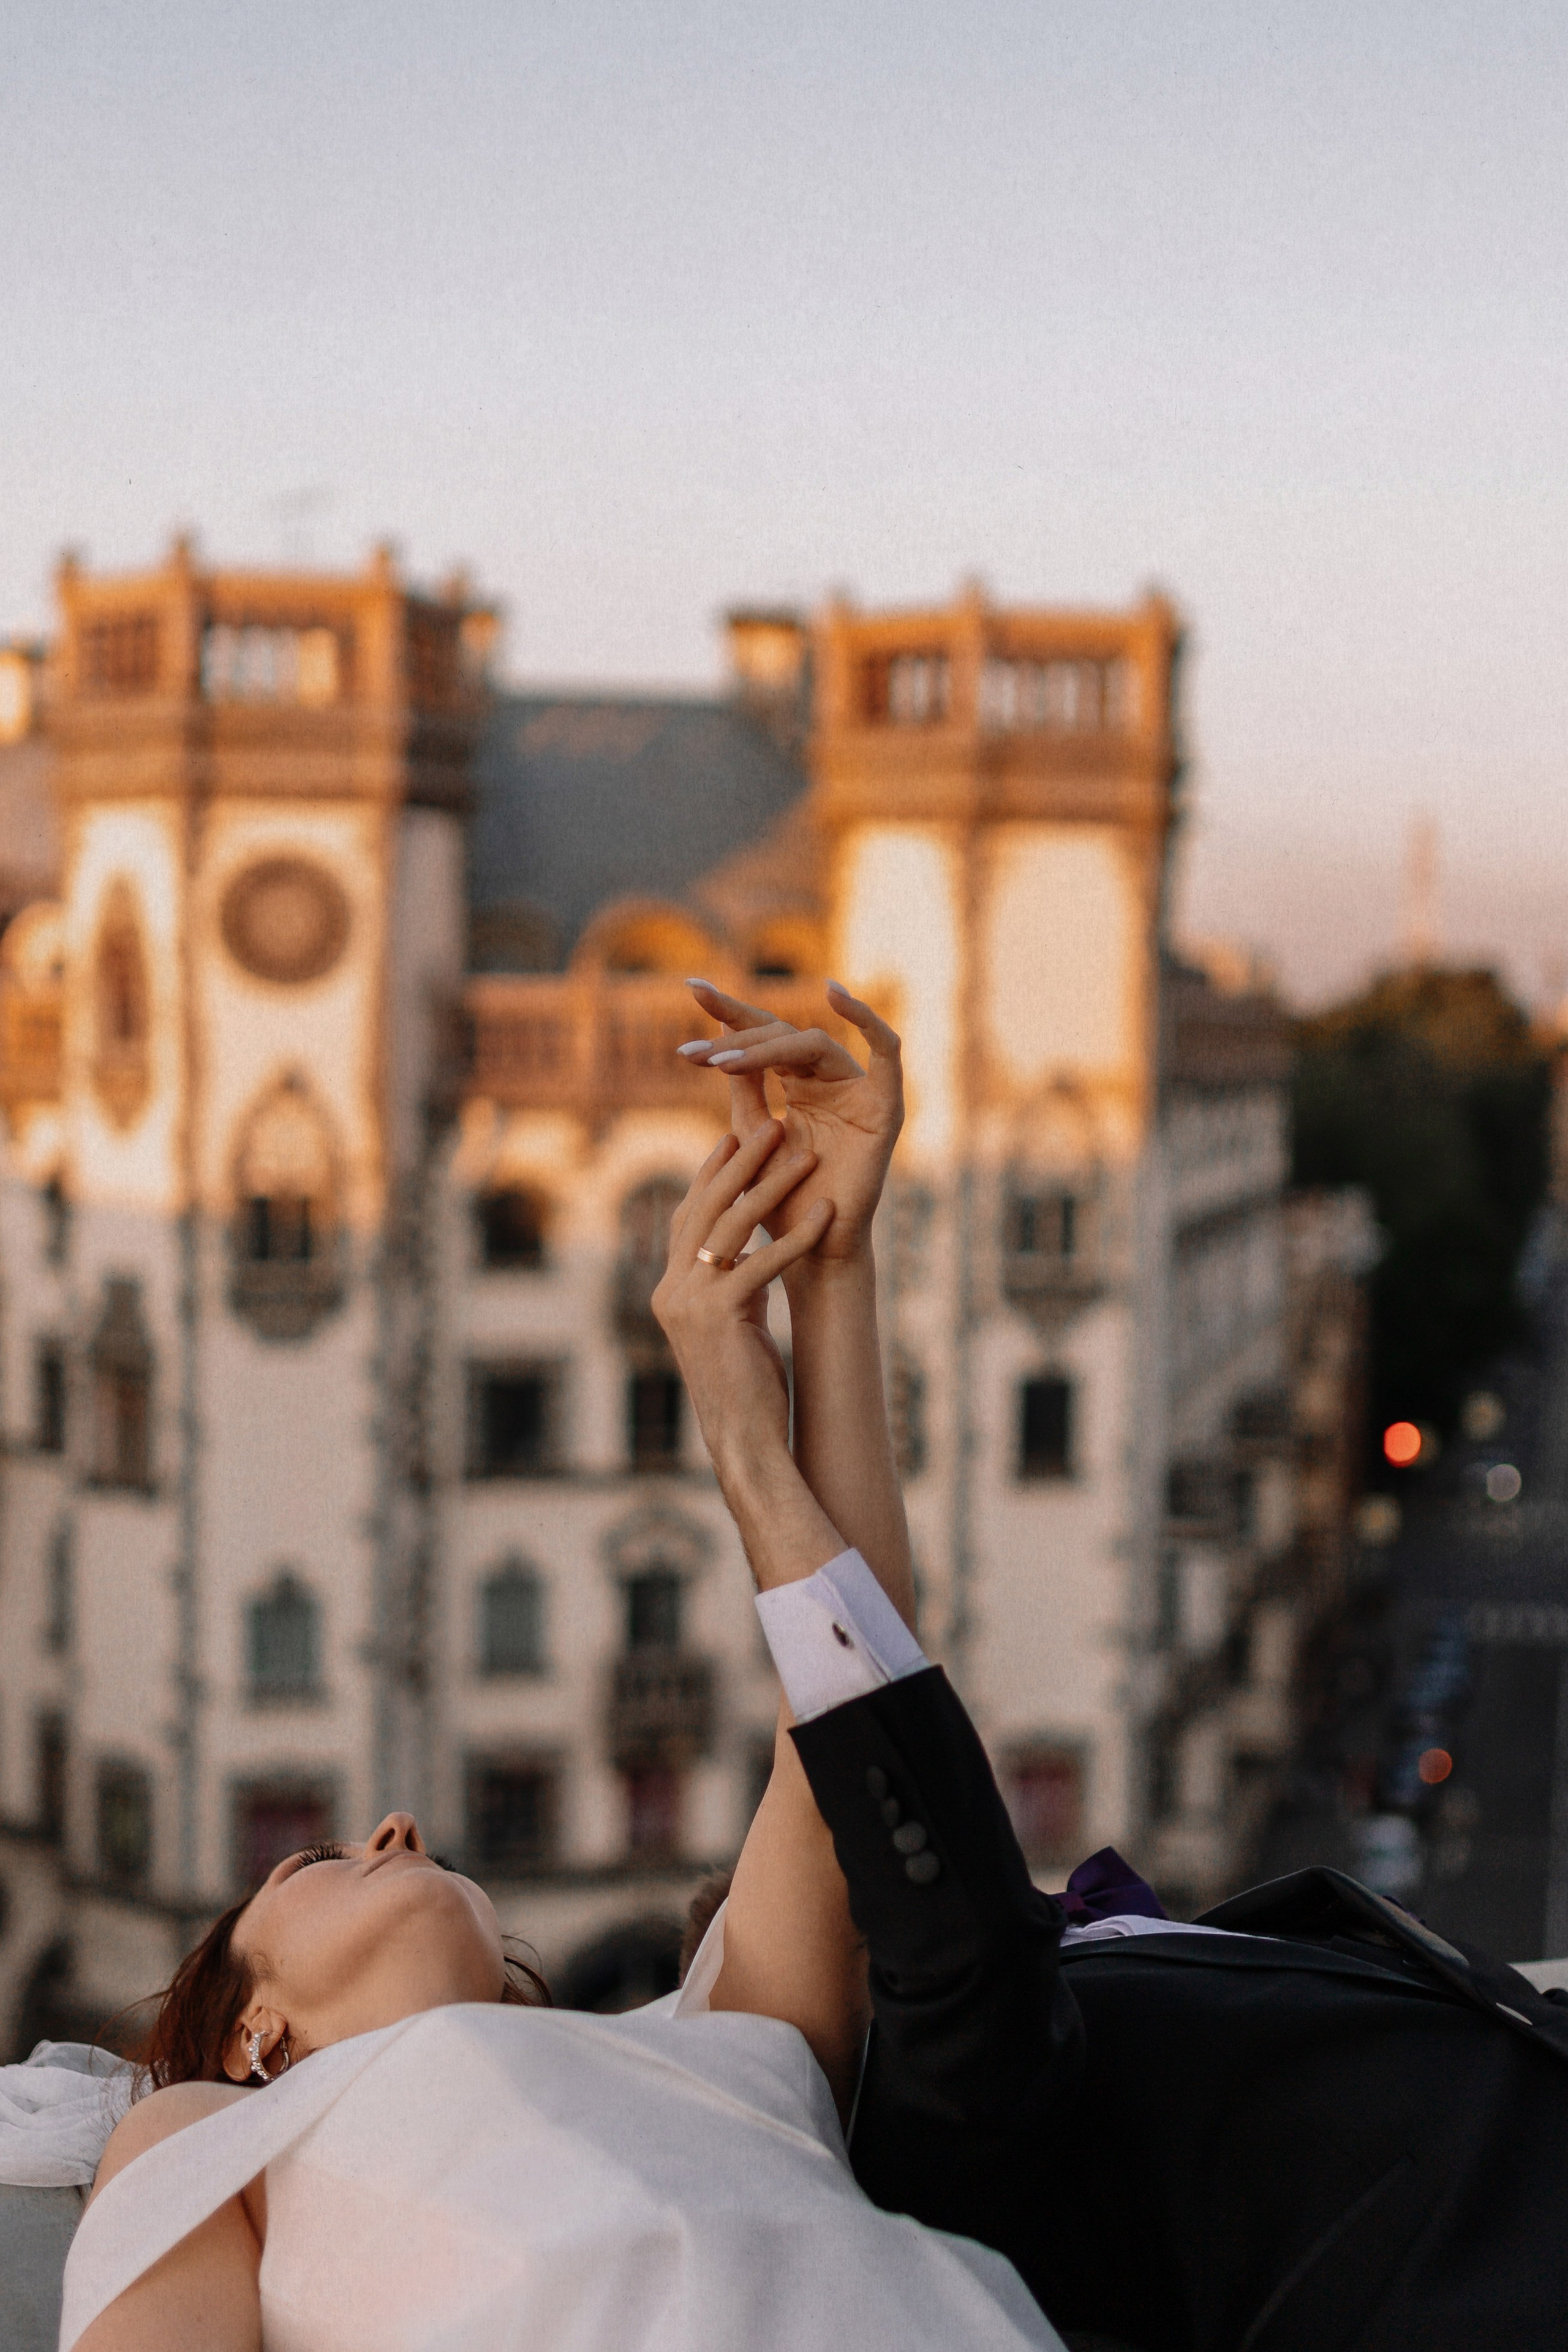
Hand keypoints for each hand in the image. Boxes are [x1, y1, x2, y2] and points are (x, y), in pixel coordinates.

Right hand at [653, 1123, 842, 1582]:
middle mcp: (671, 1290)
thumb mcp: (735, 1323)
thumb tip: (749, 1247)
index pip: (688, 1216)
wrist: (743, 1441)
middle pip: (703, 1208)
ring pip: (729, 1228)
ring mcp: (690, 1304)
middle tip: (770, 1123)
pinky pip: (762, 1265)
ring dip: (770, 1186)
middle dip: (738, 1162)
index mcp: (671, 1289)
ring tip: (804, 1154)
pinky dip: (795, 1237)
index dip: (711, 1173)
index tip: (736, 1134)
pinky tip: (825, 1215)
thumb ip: (735, 1283)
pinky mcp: (720, 1318)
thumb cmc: (747, 1386)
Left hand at [676, 979, 902, 1263]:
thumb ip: (743, 1086)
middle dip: (736, 1039)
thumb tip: (721, 1034)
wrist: (807, 1252)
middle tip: (693, 1054)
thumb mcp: (751, 1134)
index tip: (690, 988)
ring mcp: (857, 1092)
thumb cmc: (779, 1201)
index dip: (729, 1011)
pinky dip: (868, 1021)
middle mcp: (829, 1080)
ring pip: (814, 1045)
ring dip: (766, 1049)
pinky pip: (888, 1054)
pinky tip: (837, 995)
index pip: (763, 1035)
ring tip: (722, 1062)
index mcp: (798, 1083)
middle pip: (784, 1035)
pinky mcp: (884, 1109)